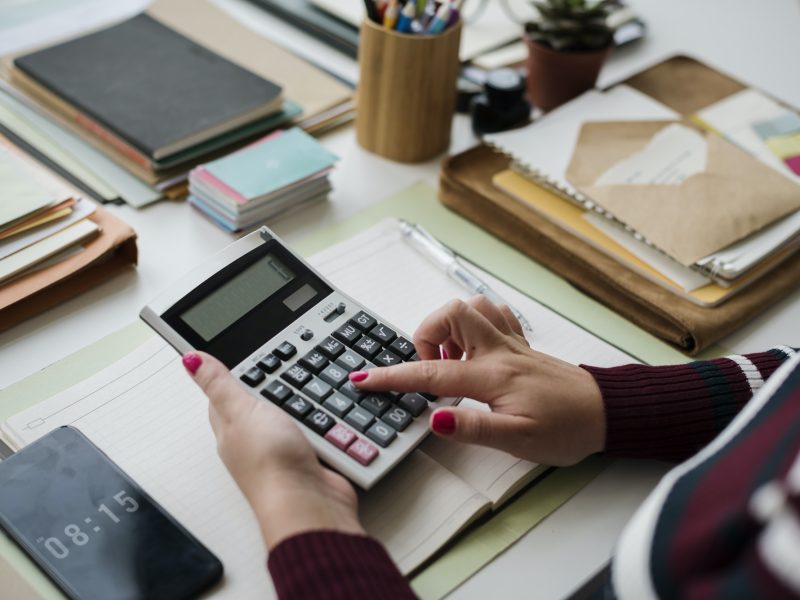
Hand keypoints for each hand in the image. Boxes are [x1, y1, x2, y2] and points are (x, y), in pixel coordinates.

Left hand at [183, 352, 363, 548]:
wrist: (308, 503)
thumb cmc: (270, 463)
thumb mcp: (241, 409)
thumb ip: (219, 384)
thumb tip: (189, 360)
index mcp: (230, 428)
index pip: (224, 396)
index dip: (234, 375)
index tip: (246, 357)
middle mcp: (255, 442)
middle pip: (263, 405)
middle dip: (278, 388)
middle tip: (289, 369)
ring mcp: (284, 452)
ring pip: (294, 418)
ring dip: (306, 407)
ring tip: (313, 392)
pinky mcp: (311, 461)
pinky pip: (319, 435)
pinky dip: (326, 427)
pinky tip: (330, 421)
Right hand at [351, 297, 605, 465]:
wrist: (606, 412)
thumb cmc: (567, 429)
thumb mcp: (520, 441)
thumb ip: (474, 428)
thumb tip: (435, 418)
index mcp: (492, 376)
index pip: (430, 373)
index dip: (392, 378)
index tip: (362, 380)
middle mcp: (499, 350)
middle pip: (450, 314)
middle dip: (425, 334)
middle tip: (429, 368)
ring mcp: (511, 343)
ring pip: (472, 306)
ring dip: (451, 327)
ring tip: (451, 359)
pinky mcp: (521, 344)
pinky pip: (494, 313)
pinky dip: (475, 322)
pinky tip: (475, 347)